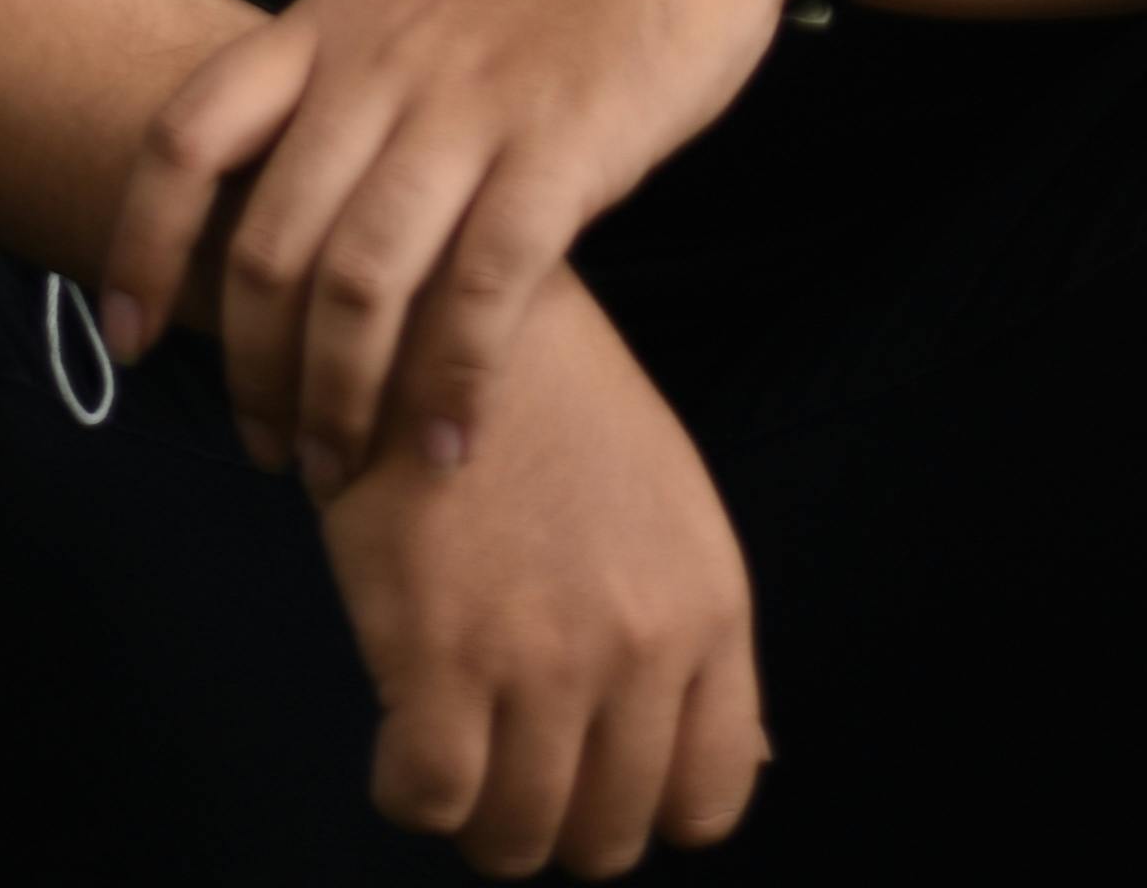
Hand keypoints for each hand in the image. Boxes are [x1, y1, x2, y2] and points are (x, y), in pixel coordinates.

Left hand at [99, 0, 798, 485]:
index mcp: (332, 22)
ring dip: (339, 400)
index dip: (139, 247)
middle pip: (269, 242)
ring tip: (340, 470)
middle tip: (267, 448)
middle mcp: (380, 66)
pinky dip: (453, 385)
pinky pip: (481, 291)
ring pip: (360, 283)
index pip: (187, 136)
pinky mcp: (560, 148)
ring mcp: (468, 107)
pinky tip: (448, 445)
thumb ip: (352, 92)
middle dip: (252, 371)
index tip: (126, 341)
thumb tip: (297, 223)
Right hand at [317, 265, 767, 871]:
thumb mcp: (668, 504)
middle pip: (606, 839)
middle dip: (555, 816)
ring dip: (479, 811)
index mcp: (712, 605)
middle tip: (510, 755)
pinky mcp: (440, 656)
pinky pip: (431, 802)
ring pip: (515, 839)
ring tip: (455, 739)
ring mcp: (544, 658)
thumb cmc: (553, 408)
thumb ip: (695, 637)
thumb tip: (745, 766)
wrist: (445, 310)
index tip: (594, 769)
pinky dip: (408, 788)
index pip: (711, 800)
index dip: (645, 803)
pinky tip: (401, 727)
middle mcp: (643, 644)